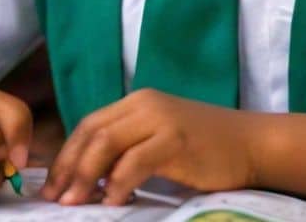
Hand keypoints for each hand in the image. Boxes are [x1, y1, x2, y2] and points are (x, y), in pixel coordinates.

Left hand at [41, 89, 255, 205]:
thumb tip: (90, 179)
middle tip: (55, 198)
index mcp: (137, 102)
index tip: (53, 185)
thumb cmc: (206, 149)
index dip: (67, 154)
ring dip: (86, 176)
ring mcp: (160, 119)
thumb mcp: (160, 140)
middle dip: (69, 167)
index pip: (90, 124)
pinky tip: (112, 204)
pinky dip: (118, 184)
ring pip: (107, 144)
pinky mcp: (175, 139)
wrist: (252, 144)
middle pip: (92, 132)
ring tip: (75, 203)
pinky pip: (135, 162)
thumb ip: (129, 149)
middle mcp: (144, 104)